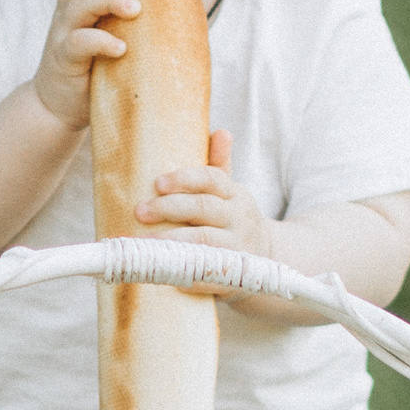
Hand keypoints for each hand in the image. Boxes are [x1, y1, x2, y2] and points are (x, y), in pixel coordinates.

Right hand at [30, 0, 137, 128]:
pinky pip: (77, 43)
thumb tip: (179, 13)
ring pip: (76, 7)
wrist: (58, 106)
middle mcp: (67, 16)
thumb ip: (127, 23)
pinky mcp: (63, 60)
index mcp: (78, 6)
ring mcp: (61, 36)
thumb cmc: (93, 70)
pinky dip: (99, 41)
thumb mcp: (109, 39)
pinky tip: (120, 46)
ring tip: (133, 8)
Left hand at [144, 130, 273, 285]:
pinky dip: (191, 277)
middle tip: (140, 211)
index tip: (157, 183)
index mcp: (235, 195)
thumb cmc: (234, 222)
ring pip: (204, 241)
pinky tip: (169, 277)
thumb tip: (221, 132)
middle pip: (203, 208)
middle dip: (169, 208)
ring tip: (145, 245)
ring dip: (173, 242)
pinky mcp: (236, 275)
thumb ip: (220, 165)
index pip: (211, 178)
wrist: (269, 260)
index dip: (184, 179)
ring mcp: (239, 247)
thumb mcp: (232, 194)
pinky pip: (211, 275)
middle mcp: (239, 218)